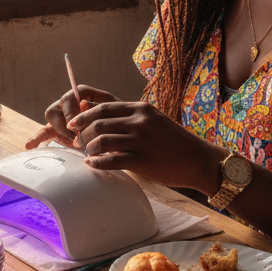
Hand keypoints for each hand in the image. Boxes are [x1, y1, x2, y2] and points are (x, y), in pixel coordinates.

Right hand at [24, 84, 119, 149]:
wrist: (120, 136)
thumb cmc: (118, 122)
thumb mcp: (115, 114)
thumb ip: (100, 108)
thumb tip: (84, 104)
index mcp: (83, 94)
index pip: (70, 96)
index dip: (71, 110)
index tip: (78, 126)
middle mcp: (70, 104)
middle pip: (57, 107)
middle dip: (65, 123)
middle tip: (77, 137)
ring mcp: (63, 117)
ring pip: (51, 117)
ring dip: (59, 130)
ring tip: (72, 142)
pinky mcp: (57, 131)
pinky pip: (43, 132)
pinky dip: (36, 138)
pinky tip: (29, 146)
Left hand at [65, 98, 220, 192]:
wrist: (198, 160)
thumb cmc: (173, 142)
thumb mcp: (153, 120)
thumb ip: (129, 117)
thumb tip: (101, 116)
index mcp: (141, 109)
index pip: (104, 106)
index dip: (84, 114)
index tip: (73, 123)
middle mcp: (140, 121)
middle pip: (99, 122)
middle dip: (82, 132)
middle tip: (76, 141)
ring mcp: (141, 140)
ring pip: (102, 140)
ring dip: (88, 148)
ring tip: (86, 153)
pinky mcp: (142, 160)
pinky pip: (111, 160)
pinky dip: (97, 163)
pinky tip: (92, 164)